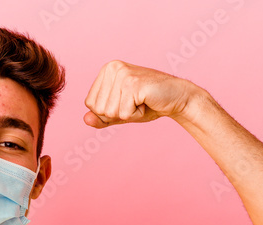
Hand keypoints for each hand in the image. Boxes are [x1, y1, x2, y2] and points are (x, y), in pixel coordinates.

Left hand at [83, 60, 197, 127]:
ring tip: (141, 101)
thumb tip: (85, 120)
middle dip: (118, 113)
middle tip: (136, 101)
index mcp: (106, 70)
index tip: (127, 101)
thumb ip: (101, 118)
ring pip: (110, 113)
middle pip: (99, 109)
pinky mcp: (132, 83)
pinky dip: (137, 115)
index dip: (108, 111)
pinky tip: (147, 102)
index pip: (90, 104)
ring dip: (129, 114)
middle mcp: (112, 68)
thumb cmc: (148, 104)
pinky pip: (125, 114)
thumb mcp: (120, 113)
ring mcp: (122, 74)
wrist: (177, 97)